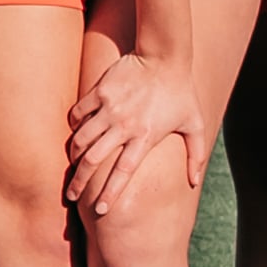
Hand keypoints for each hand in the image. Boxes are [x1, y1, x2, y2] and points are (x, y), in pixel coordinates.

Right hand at [64, 38, 208, 217]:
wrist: (164, 55)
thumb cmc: (181, 90)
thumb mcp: (195, 123)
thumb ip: (196, 154)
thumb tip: (194, 182)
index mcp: (145, 137)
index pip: (122, 173)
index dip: (109, 193)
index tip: (100, 211)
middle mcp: (124, 126)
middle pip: (93, 161)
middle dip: (79, 182)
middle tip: (70, 195)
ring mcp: (109, 108)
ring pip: (81, 139)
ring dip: (74, 156)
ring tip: (72, 164)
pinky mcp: (100, 92)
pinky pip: (78, 114)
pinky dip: (74, 126)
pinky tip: (75, 131)